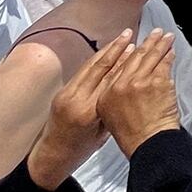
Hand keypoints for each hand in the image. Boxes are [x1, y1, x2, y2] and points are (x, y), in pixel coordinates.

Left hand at [28, 31, 134, 188]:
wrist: (52, 156)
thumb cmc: (81, 150)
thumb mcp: (104, 130)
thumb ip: (111, 105)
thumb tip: (125, 82)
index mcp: (89, 112)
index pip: (112, 80)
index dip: (126, 62)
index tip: (138, 49)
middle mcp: (76, 99)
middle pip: (100, 67)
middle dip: (117, 49)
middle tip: (130, 34)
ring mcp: (66, 93)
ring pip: (90, 66)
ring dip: (106, 50)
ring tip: (121, 38)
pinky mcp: (62, 91)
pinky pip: (82, 71)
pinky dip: (95, 60)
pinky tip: (105, 52)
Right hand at [96, 30, 183, 158]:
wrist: (147, 143)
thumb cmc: (132, 135)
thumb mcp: (111, 115)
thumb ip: (114, 96)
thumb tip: (123, 83)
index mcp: (107, 93)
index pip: (118, 66)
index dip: (127, 52)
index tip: (132, 44)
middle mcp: (121, 85)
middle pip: (135, 57)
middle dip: (146, 43)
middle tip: (154, 33)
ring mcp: (139, 81)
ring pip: (151, 57)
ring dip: (160, 44)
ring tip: (166, 36)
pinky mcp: (156, 81)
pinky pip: (164, 64)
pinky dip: (168, 56)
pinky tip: (171, 51)